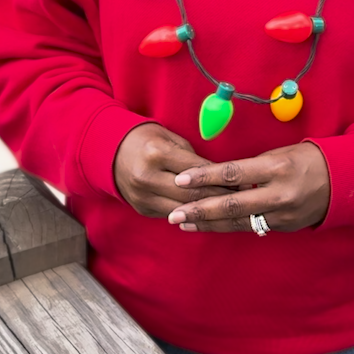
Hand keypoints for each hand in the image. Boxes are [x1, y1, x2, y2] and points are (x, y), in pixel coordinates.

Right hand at [112, 123, 237, 217]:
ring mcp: (142, 196)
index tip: (242, 181)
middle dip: (220, 197)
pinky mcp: (142, 209)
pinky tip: (208, 215)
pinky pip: (172, 215)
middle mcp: (147, 177)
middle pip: (192, 194)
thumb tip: (222, 174)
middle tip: (242, 198)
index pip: (197, 170)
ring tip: (229, 209)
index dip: (222, 177)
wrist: (111, 152)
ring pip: (183, 210)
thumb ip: (192, 157)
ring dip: (208, 211)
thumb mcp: (169, 138)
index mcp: (156, 153)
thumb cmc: (148, 140)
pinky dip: (191, 215)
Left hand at [166, 142, 331, 232]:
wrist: (343, 183)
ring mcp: (281, 214)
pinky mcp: (283, 227)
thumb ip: (250, 167)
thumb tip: (218, 177)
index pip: (232, 172)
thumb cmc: (307, 160)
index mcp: (276, 168)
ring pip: (237, 221)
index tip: (181, 179)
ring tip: (183, 223)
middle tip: (174, 213)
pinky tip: (208, 227)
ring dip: (207, 223)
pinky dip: (227, 227)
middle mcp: (278, 194)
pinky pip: (250, 227)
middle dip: (199, 210)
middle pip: (231, 204)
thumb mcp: (280, 154)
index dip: (204, 177)